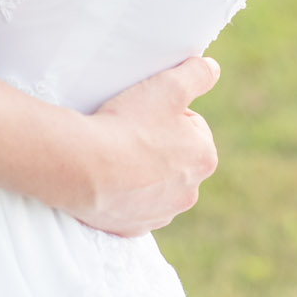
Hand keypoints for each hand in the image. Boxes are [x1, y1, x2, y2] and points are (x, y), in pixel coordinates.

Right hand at [72, 56, 220, 235]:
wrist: (83, 166)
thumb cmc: (129, 124)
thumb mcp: (169, 86)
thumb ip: (197, 74)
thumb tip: (212, 68)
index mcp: (204, 158)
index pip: (192, 125)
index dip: (168, 113)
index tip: (146, 112)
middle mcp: (189, 193)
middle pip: (176, 157)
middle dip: (158, 144)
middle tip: (130, 130)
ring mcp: (160, 214)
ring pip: (156, 183)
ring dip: (142, 170)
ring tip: (116, 153)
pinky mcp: (133, 228)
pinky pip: (133, 206)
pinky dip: (124, 193)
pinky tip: (108, 178)